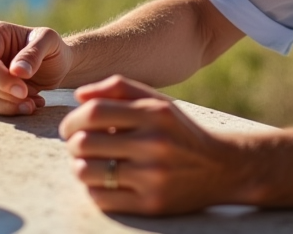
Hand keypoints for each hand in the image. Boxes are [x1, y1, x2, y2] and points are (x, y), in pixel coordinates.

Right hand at [0, 21, 72, 114]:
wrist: (57, 65)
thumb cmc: (53, 48)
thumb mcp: (50, 42)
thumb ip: (33, 53)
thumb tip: (16, 71)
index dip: (0, 77)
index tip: (22, 91)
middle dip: (6, 94)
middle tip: (30, 100)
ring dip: (6, 105)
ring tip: (32, 105)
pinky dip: (9, 109)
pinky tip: (30, 104)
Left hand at [59, 75, 238, 214]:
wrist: (222, 168)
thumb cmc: (180, 130)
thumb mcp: (158, 101)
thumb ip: (119, 88)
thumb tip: (79, 96)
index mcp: (154, 113)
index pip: (93, 112)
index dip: (72, 119)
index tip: (70, 127)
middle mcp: (154, 143)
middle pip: (84, 143)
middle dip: (72, 144)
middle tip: (77, 145)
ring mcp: (152, 176)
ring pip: (87, 172)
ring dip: (79, 167)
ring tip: (87, 163)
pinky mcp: (152, 204)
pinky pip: (101, 198)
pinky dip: (93, 189)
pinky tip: (103, 181)